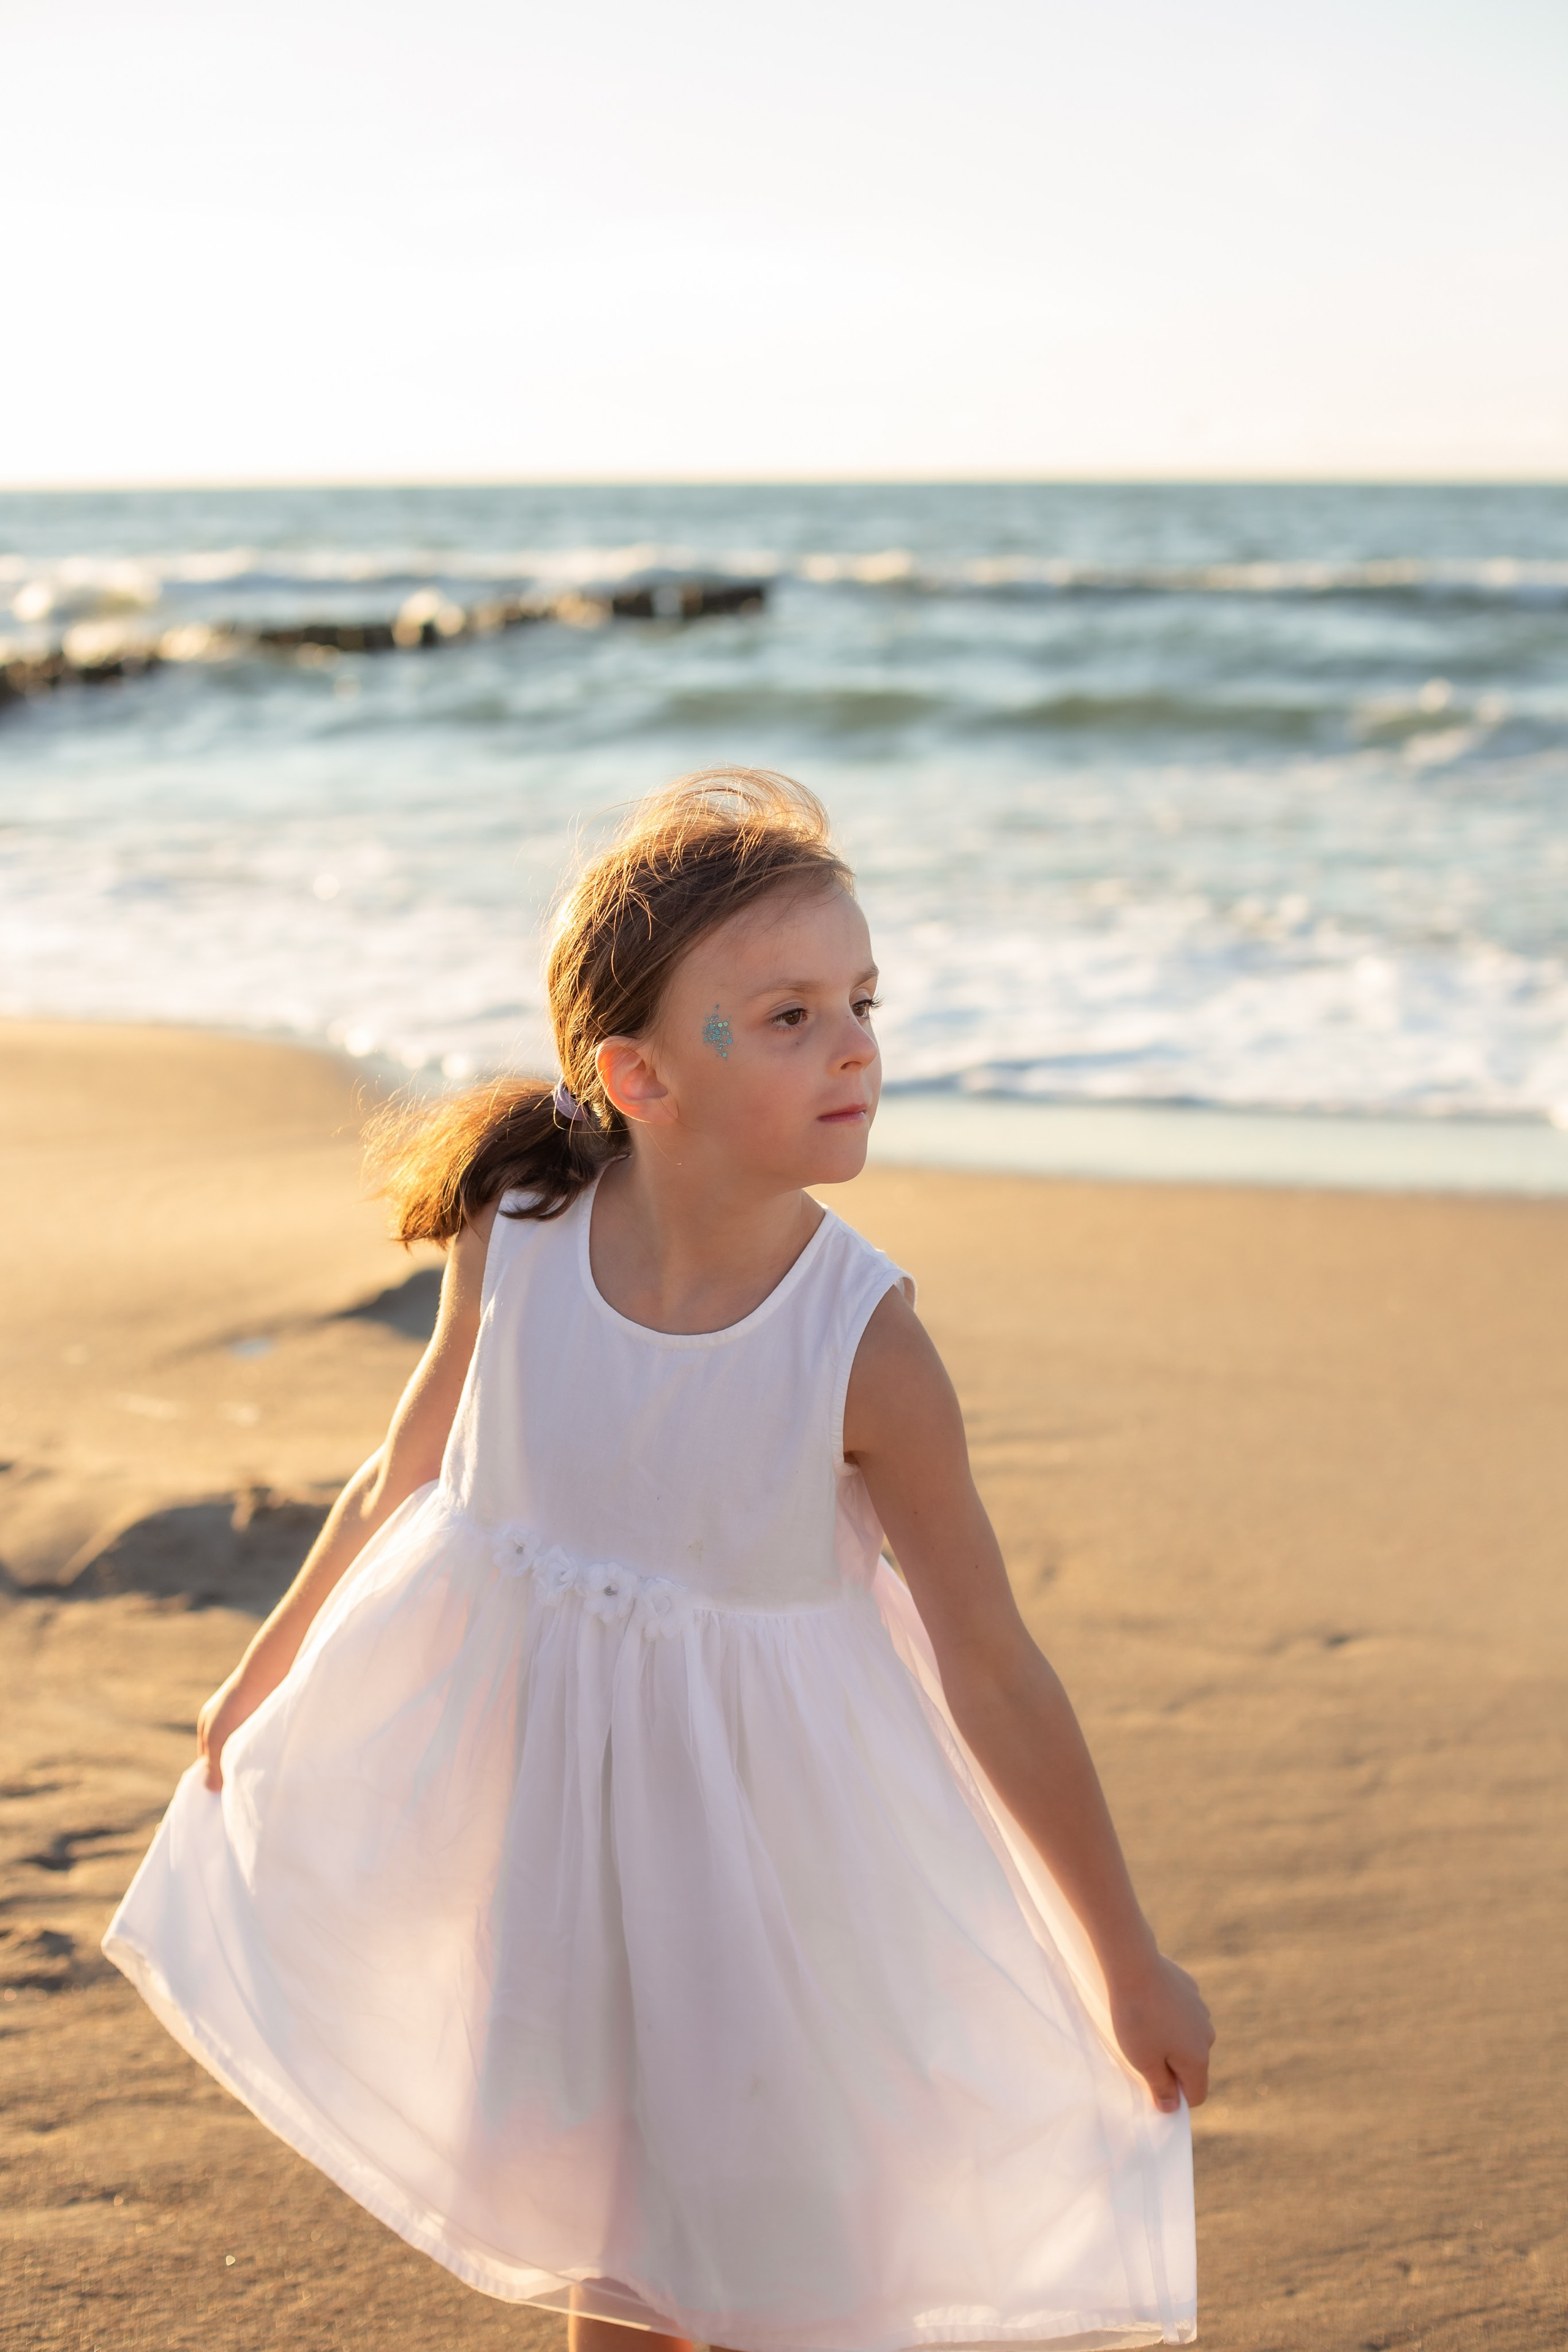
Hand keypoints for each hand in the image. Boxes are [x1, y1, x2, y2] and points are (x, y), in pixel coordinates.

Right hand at [195, 1663, 272, 1791]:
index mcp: (208, 1722)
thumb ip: (213, 1764)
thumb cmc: (239, 1705)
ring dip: (249, 1758)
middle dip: (231, 1767)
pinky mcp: (266, 1712)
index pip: (206, 1757)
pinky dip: (262, 1748)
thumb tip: (210, 1788)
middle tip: (240, 1789)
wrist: (269, 1674)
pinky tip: (269, 1759)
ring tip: (256, 1777)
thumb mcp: (218, 1737)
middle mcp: (226, 1717)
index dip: (213, 1774)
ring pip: (244, 1745)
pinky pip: (261, 1737)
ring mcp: (247, 1714)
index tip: (222, 1794)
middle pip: (225, 1751)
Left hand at [1108, 1952, 1214, 2112]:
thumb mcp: (1144, 2061)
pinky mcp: (1191, 1990)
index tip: (1152, 2083)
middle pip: (1192, 2066)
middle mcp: (1207, 2036)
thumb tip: (1173, 2108)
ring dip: (1170, 2039)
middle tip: (1142, 2052)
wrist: (1134, 1965)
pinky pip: (1182, 2014)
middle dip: (1171, 2066)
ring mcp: (1202, 2011)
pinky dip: (1169, 2015)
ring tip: (1144, 2025)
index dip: (1175, 2096)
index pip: (1197, 2095)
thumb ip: (1161, 2088)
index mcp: (1199, 2058)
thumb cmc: (1137, 2019)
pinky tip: (1150, 2003)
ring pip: (1187, 2038)